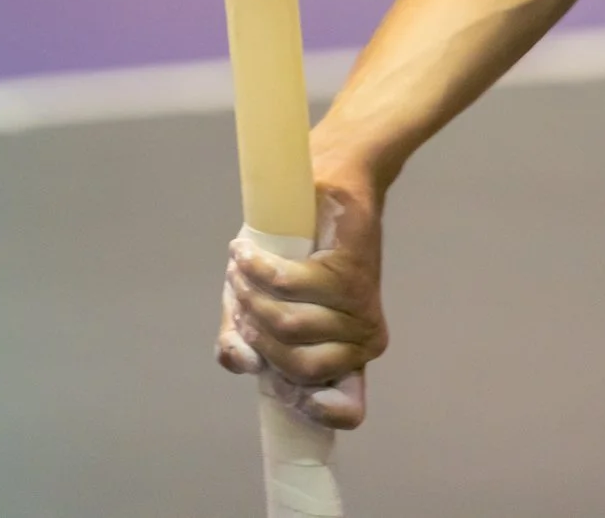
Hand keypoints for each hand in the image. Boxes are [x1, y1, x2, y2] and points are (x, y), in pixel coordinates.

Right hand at [216, 170, 388, 429]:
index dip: (308, 406)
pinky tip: (243, 254)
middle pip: (293, 365)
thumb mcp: (261, 310)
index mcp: (351, 357)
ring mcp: (360, 306)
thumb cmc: (296, 257)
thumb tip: (245, 365)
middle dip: (254, 334)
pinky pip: (287, 284)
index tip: (271, 380)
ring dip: (249, 295)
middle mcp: (366, 340)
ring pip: (288, 325)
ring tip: (239, 270)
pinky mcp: (348, 270)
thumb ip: (244, 345)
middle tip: (238, 297)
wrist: (325, 194)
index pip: (347, 410)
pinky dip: (255, 268)